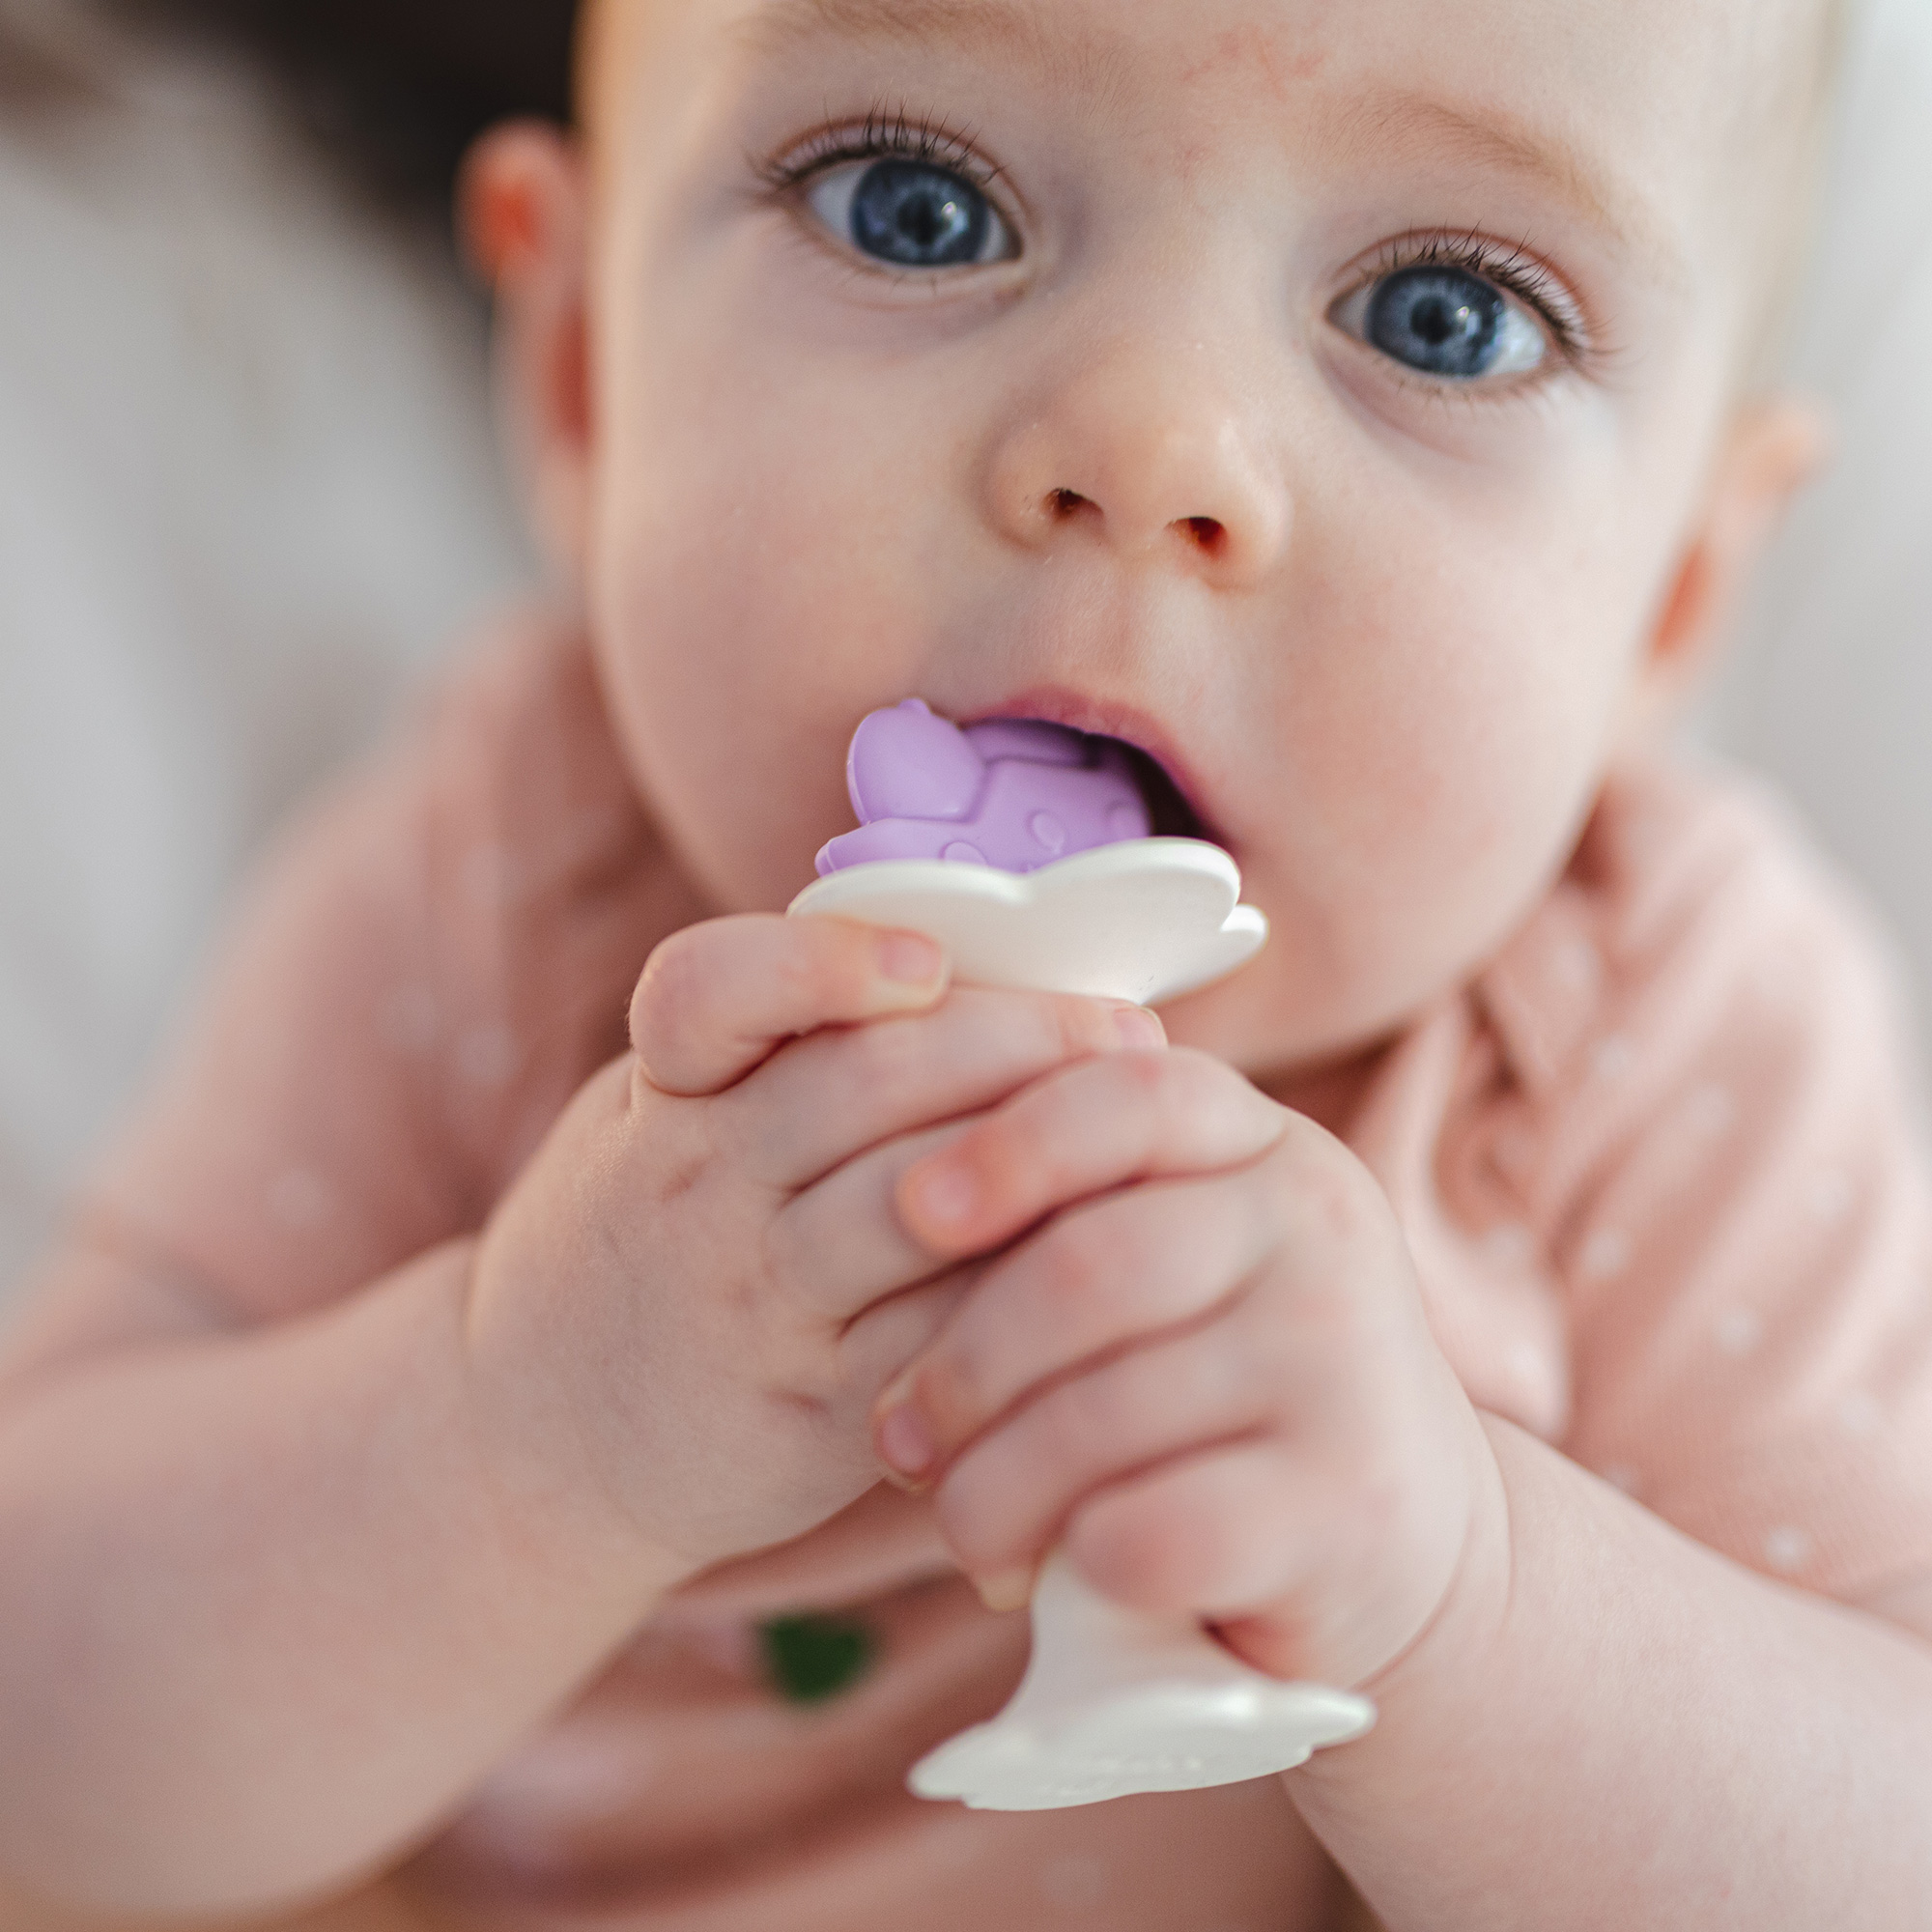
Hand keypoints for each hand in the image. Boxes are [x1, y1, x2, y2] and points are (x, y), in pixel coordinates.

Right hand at [463, 912, 1162, 1576]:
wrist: (538, 1436)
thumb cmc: (657, 1235)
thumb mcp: (672, 1119)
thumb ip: (781, 1050)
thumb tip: (991, 968)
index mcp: (664, 1092)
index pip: (706, 991)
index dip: (821, 962)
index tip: (926, 961)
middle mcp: (694, 1188)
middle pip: (864, 1085)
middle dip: (1017, 1041)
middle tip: (1124, 1033)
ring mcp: (748, 1304)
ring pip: (916, 1206)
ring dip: (1042, 1155)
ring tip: (1138, 1129)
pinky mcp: (805, 1414)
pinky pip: (938, 1336)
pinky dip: (1025, 1286)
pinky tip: (1096, 1249)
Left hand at [869, 1047, 1496, 1690]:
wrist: (1399, 1543)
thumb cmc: (1223, 1390)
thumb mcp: (1173, 1263)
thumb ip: (1071, 1213)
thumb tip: (886, 1215)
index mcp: (1265, 1147)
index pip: (1127, 1098)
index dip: (1005, 1145)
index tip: (913, 1211)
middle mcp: (1322, 1231)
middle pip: (1084, 1267)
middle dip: (960, 1366)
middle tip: (902, 1439)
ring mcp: (1344, 1367)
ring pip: (1096, 1416)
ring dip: (988, 1490)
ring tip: (964, 1526)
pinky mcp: (1346, 1509)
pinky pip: (1144, 1530)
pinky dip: (1066, 1562)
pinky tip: (1055, 1576)